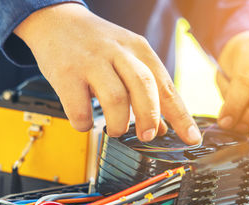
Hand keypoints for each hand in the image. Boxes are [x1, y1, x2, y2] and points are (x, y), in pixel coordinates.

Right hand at [14, 3, 200, 144]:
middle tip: (147, 136)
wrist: (56, 21)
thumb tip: (160, 127)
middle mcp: (117, 52)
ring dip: (119, 123)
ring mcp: (91, 62)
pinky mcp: (66, 74)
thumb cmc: (95, 45)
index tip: (192, 138)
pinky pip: (80, 109)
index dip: (181, 115)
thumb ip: (145, 91)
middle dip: (150, 117)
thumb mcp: (126, 58)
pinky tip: (86, 122)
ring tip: (115, 130)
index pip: (166, 85)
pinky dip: (85, 124)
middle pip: (144, 86)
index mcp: (138, 49)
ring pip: (115, 98)